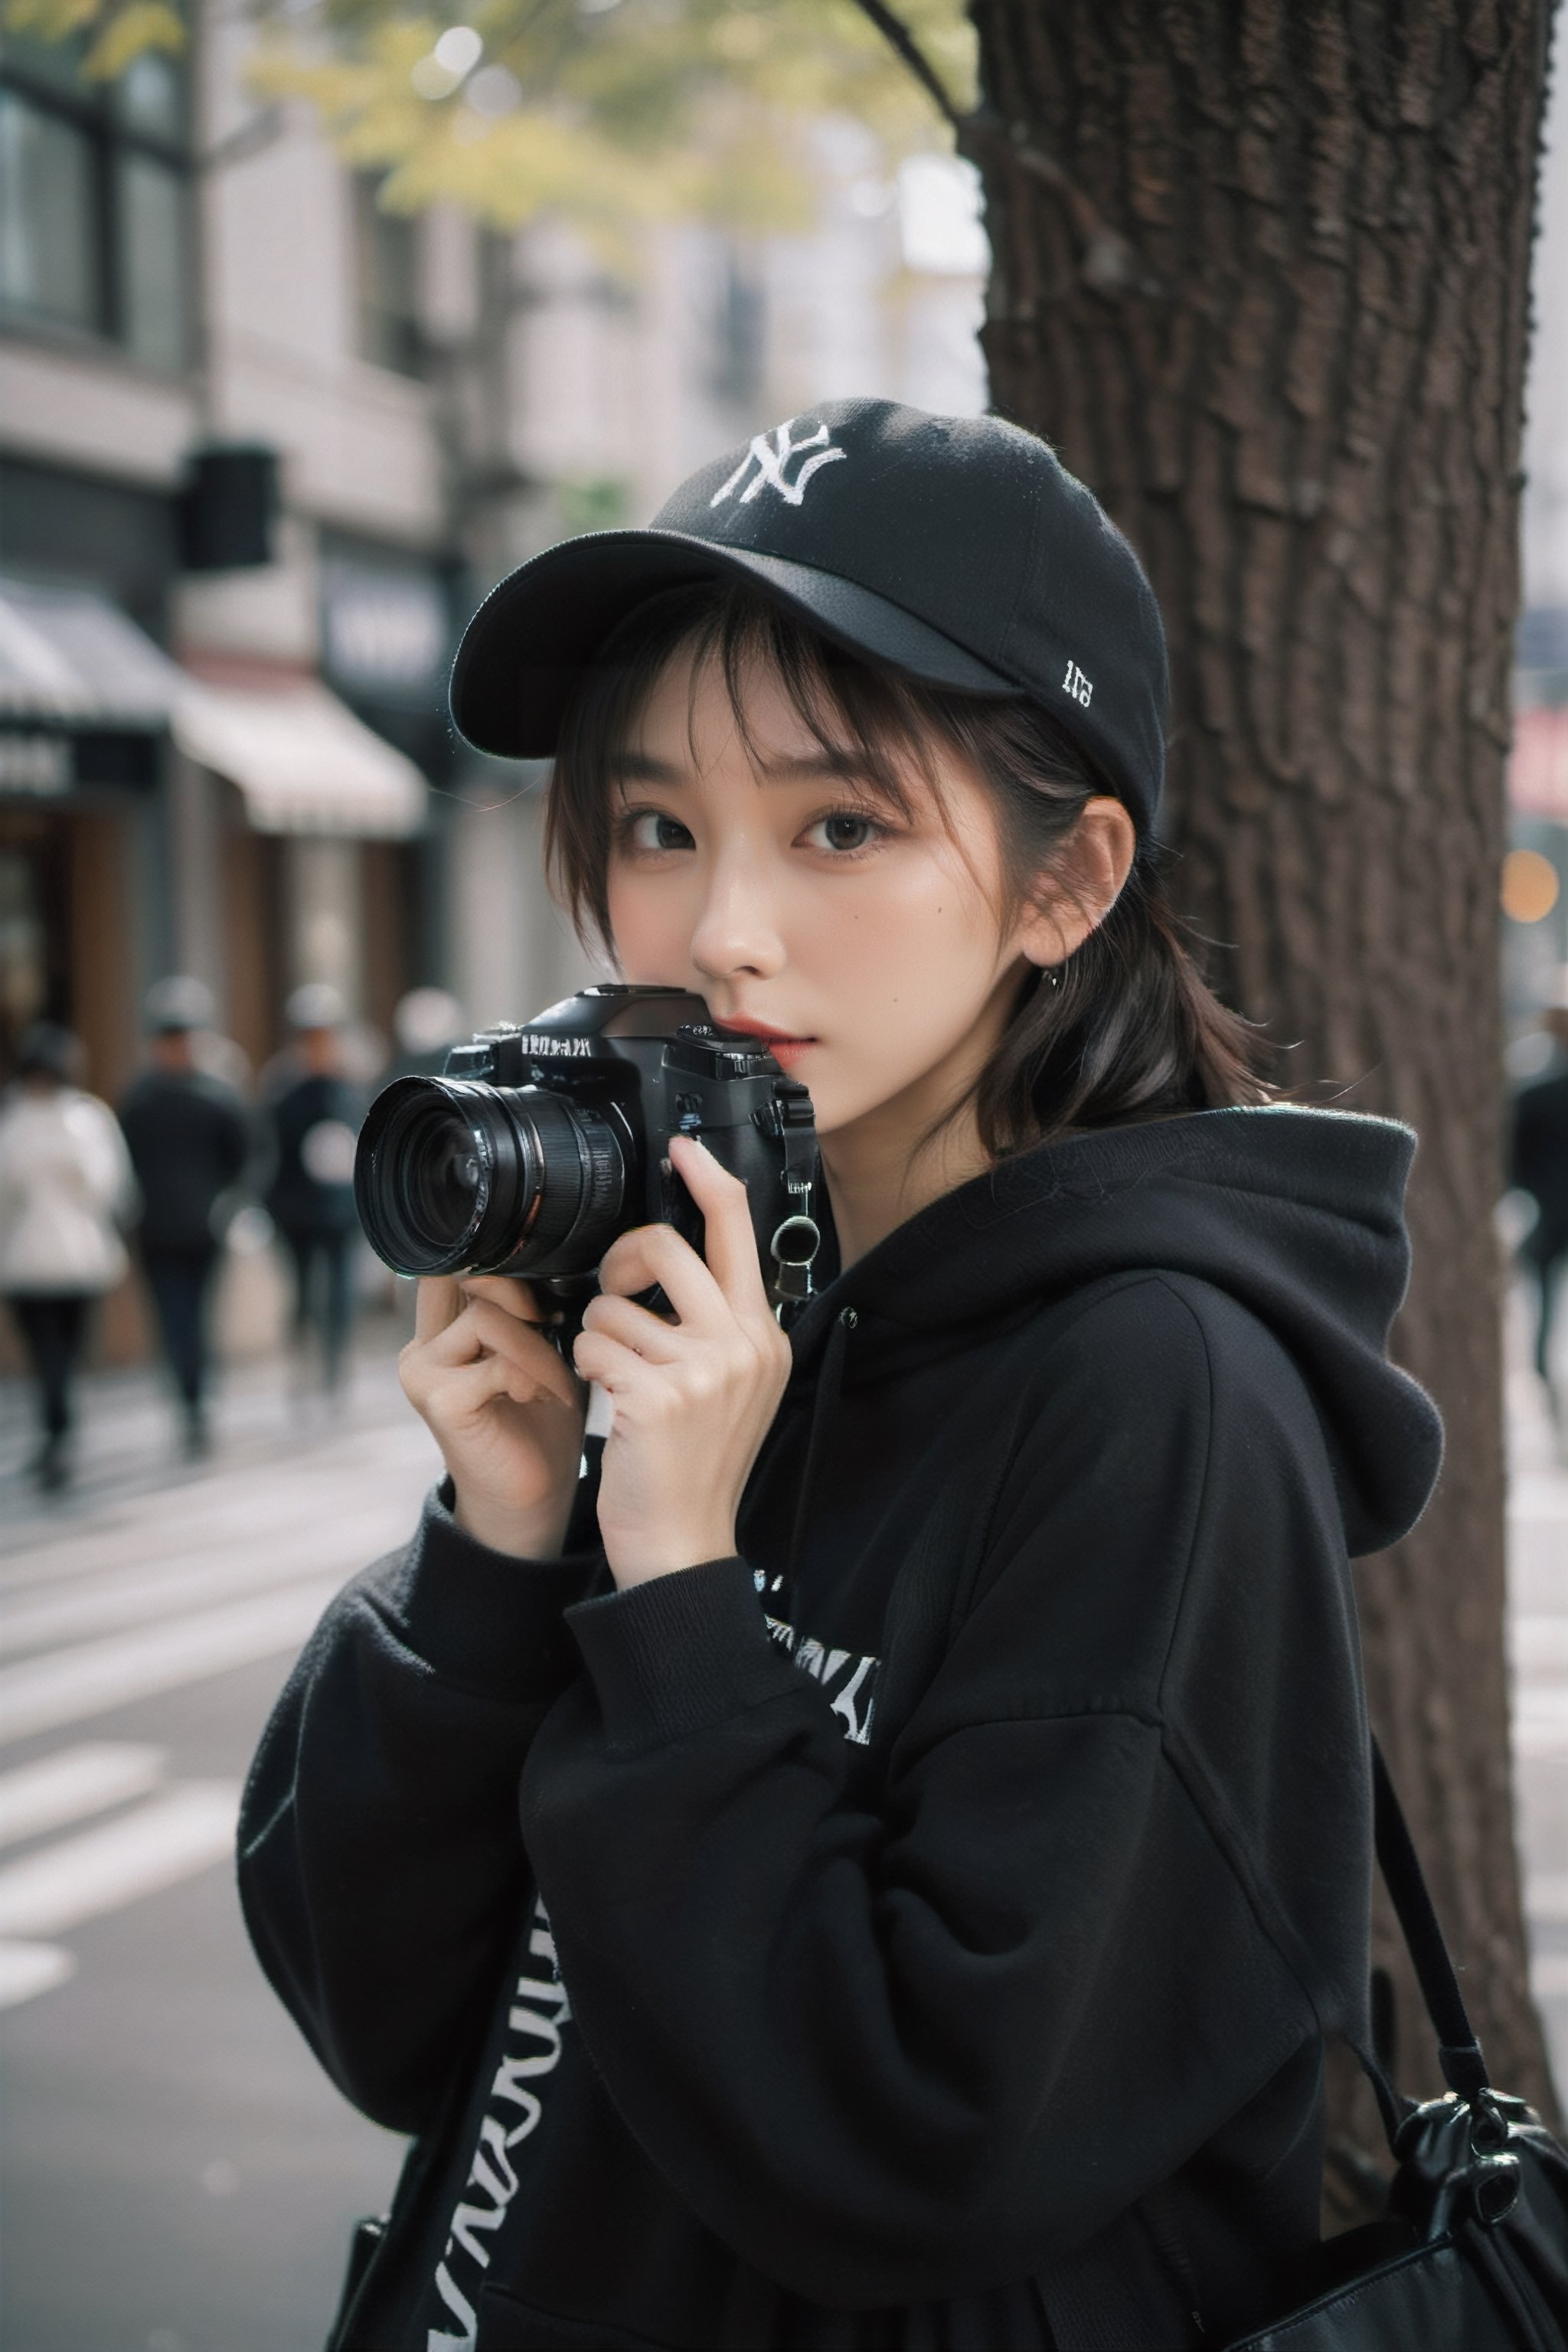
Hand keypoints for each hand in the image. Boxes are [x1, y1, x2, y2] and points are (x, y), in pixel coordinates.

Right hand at [399, 1275, 585, 1557]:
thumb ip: (525, 1306)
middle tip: (558, 1335)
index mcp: (442, 1327)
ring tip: (556, 1381)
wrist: (534, 1493)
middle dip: (527, 1300)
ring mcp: (422, 1371)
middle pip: (469, 1278)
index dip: (501, 1263)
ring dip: (538, 1347)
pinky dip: (534, 1373)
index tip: (545, 1295)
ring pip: (486, 1318)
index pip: (455, 1265)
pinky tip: (544, 1397)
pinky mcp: (439, 1400)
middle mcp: (422, 1344)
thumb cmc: (541, 1418)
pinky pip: (497, 1362)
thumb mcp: (538, 1347)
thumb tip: (544, 1255)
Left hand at [572, 1133, 791, 1586]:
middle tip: (612, 1292)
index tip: (683, 1149)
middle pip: (665, 1246)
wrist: (683, 1544)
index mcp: (762, 1336)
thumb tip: (674, 1256)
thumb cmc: (693, 1466)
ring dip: (595, 1341)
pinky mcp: (658, 1396)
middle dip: (619, 1261)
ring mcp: (704, 1370)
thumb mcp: (729, 1386)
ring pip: (611, 1306)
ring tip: (617, 1382)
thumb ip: (713, 1323)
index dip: (708, 1179)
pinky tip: (607, 1403)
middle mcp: (742, 1345)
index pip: (741, 1232)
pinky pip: (593, 1347)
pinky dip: (586, 1370)